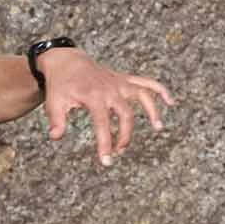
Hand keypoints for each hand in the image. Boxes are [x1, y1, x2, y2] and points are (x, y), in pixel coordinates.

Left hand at [38, 50, 173, 166]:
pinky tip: (170, 101)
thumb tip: (56, 137)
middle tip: (118, 153)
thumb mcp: (54, 102)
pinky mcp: (124, 80)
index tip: (106, 161)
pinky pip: (146, 82)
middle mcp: (110, 88)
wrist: (67, 62)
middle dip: (125, 135)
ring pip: (142, 94)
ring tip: (158, 127)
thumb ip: (56, 120)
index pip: (102, 123)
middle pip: (125, 113)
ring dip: (152, 110)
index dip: (105, 143)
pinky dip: (159, 89)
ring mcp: (120, 83)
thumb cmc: (61, 85)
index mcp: (93, 95)